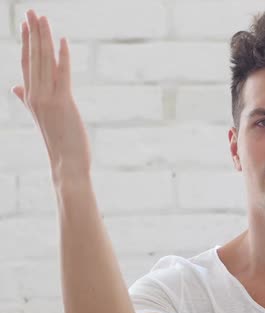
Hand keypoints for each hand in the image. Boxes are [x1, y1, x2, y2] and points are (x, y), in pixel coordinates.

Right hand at [12, 10, 91, 181]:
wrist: (67, 164)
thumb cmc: (60, 142)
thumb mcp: (42, 117)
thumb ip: (28, 99)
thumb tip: (16, 87)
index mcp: (31, 97)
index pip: (26, 64)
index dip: (26, 43)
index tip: (26, 24)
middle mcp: (35, 95)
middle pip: (33, 58)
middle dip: (32, 33)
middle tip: (32, 11)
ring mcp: (47, 99)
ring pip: (44, 62)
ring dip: (43, 38)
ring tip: (42, 18)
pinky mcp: (62, 103)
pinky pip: (61, 74)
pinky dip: (62, 56)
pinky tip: (63, 40)